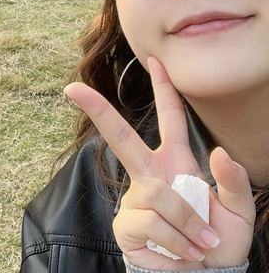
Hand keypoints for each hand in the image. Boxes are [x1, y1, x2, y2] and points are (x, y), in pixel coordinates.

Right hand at [64, 56, 254, 270]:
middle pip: (120, 135)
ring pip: (159, 194)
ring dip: (188, 223)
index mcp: (175, 161)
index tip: (154, 59)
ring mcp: (135, 197)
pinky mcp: (126, 223)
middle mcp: (150, 173)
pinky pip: (152, 222)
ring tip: (199, 243)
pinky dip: (177, 241)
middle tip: (73, 89)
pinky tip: (182, 252)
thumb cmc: (216, 241)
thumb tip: (219, 152)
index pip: (169, 116)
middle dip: (97, 110)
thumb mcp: (237, 212)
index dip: (164, 87)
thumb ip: (234, 181)